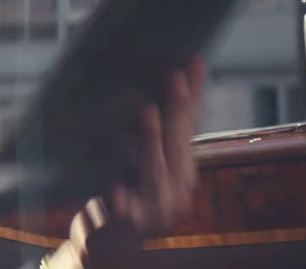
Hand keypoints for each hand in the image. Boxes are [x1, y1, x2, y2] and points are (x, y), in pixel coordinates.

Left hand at [44, 55, 207, 268]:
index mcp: (182, 167)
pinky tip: (117, 195)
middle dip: (176, 110)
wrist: (112, 243)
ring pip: (157, 174)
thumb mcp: (150, 158)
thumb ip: (158, 128)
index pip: (189, 125)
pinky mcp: (134, 226)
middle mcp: (178, 187)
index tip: (193, 62)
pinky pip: (131, 213)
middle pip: (178, 144)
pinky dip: (126, 203)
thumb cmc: (133, 194)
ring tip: (148, 114)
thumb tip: (168, 80)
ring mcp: (159, 208)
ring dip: (153, 143)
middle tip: (174, 78)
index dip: (191, 94)